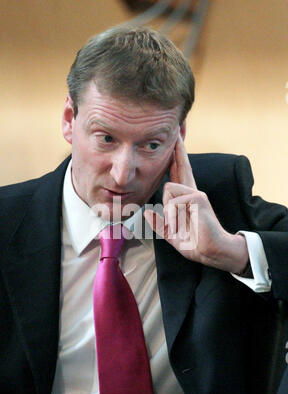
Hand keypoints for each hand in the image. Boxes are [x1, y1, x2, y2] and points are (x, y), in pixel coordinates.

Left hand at [144, 134, 248, 272]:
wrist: (210, 251)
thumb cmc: (194, 243)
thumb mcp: (171, 233)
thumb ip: (159, 223)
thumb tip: (147, 213)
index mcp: (185, 198)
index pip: (179, 174)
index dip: (177, 158)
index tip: (176, 141)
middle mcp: (192, 192)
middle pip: (183, 165)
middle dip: (179, 148)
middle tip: (178, 128)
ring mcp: (196, 193)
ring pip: (168, 189)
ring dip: (167, 210)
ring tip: (177, 224)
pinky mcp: (198, 198)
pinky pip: (173, 201)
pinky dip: (172, 216)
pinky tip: (180, 224)